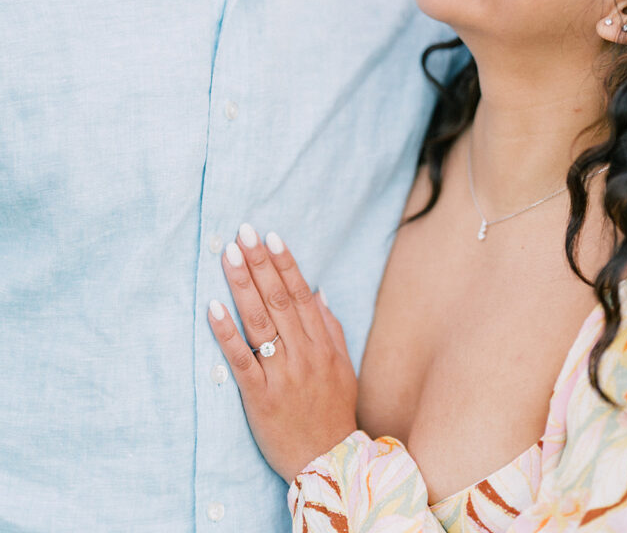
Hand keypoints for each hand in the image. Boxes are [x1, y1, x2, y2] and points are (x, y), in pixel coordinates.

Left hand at [208, 226, 357, 482]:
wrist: (328, 462)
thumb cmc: (333, 411)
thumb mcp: (343, 367)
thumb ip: (331, 328)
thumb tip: (318, 291)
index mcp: (322, 344)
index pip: (302, 294)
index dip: (285, 264)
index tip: (270, 237)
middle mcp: (304, 354)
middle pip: (279, 300)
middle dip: (260, 264)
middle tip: (243, 233)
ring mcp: (281, 374)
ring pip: (260, 322)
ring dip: (242, 285)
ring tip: (229, 255)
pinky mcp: (259, 397)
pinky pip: (241, 360)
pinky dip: (227, 333)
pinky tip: (213, 308)